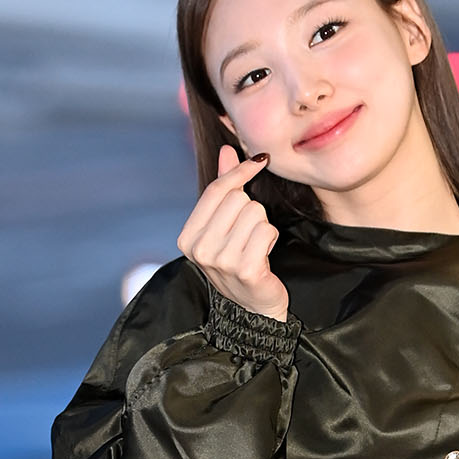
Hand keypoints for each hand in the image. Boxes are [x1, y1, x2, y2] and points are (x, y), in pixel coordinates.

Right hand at [176, 143, 290, 322]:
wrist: (254, 309)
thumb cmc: (238, 262)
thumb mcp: (224, 225)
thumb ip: (224, 188)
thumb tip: (228, 149)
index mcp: (187, 238)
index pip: (216, 190)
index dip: (240, 172)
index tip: (259, 161)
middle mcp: (200, 250)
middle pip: (238, 200)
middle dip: (252, 211)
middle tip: (247, 235)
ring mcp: (222, 262)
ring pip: (255, 214)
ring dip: (263, 227)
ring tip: (255, 247)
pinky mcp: (246, 270)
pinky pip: (267, 232)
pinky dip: (271, 240)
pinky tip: (263, 257)